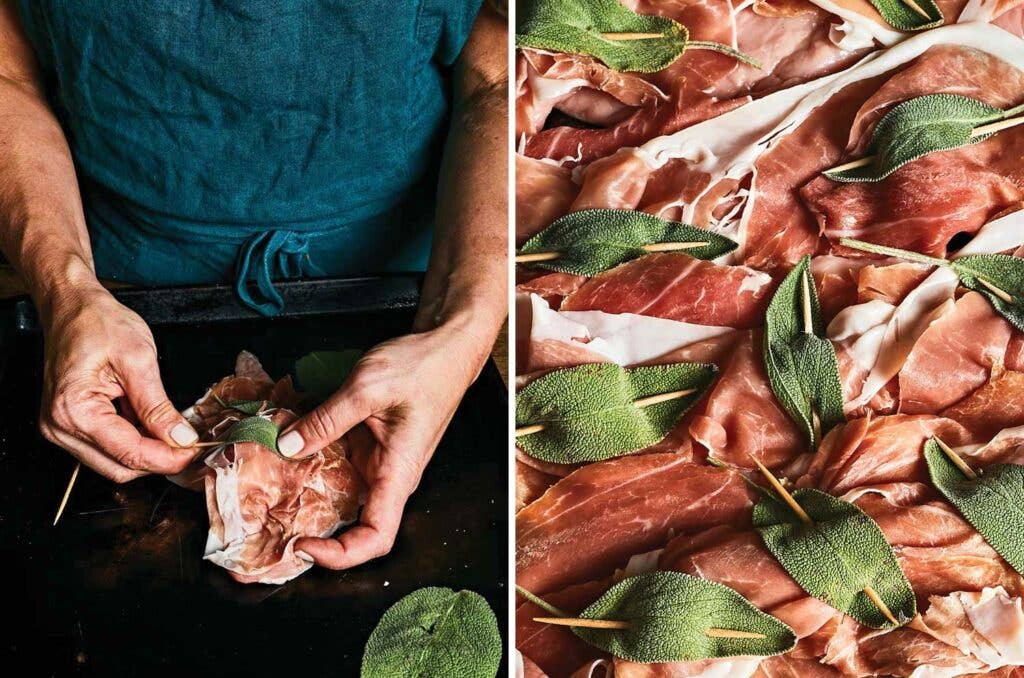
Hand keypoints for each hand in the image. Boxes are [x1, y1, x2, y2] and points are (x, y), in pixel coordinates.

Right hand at [38, 281, 198, 481]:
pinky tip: (153, 424)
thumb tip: (180, 438)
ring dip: (147, 453)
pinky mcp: (71, 425)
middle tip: (191, 445)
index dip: (168, 458)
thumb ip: (158, 405)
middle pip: (119, 468)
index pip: (129, 453)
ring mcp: (62, 429)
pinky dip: (134, 441)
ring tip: (174, 431)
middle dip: (159, 461)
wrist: (71, 306)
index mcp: (74, 410)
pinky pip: (107, 447)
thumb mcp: (138, 359)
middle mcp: (61, 427)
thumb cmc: (97, 322)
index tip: (195, 452)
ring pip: (114, 462)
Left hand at [284, 322, 491, 568]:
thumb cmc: (424, 367)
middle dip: (314, 531)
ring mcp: (378, 463)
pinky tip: (284, 453)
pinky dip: (312, 465)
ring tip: (268, 491)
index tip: (304, 546)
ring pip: (342, 496)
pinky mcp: (369, 447)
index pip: (377, 536)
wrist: (445, 347)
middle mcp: (388, 476)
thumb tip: (287, 446)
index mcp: (398, 472)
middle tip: (272, 526)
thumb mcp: (367, 388)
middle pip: (354, 525)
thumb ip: (326, 419)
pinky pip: (339, 467)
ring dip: (309, 497)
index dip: (341, 555)